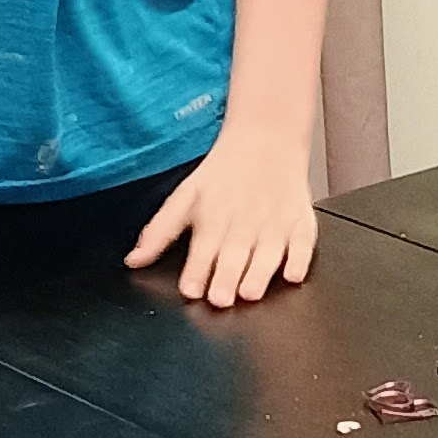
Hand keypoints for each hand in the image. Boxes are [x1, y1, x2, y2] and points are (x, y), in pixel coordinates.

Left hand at [126, 125, 317, 307]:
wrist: (265, 138)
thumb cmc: (224, 172)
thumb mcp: (185, 196)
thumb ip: (159, 232)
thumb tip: (133, 261)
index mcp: (212, 217)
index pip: (202, 249)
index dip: (195, 270)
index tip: (190, 288)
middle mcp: (243, 222)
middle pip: (234, 254)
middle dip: (226, 277)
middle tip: (220, 298)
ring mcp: (274, 222)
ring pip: (267, 252)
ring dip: (259, 273)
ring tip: (250, 292)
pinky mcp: (300, 221)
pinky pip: (304, 242)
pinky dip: (300, 259)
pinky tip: (293, 274)